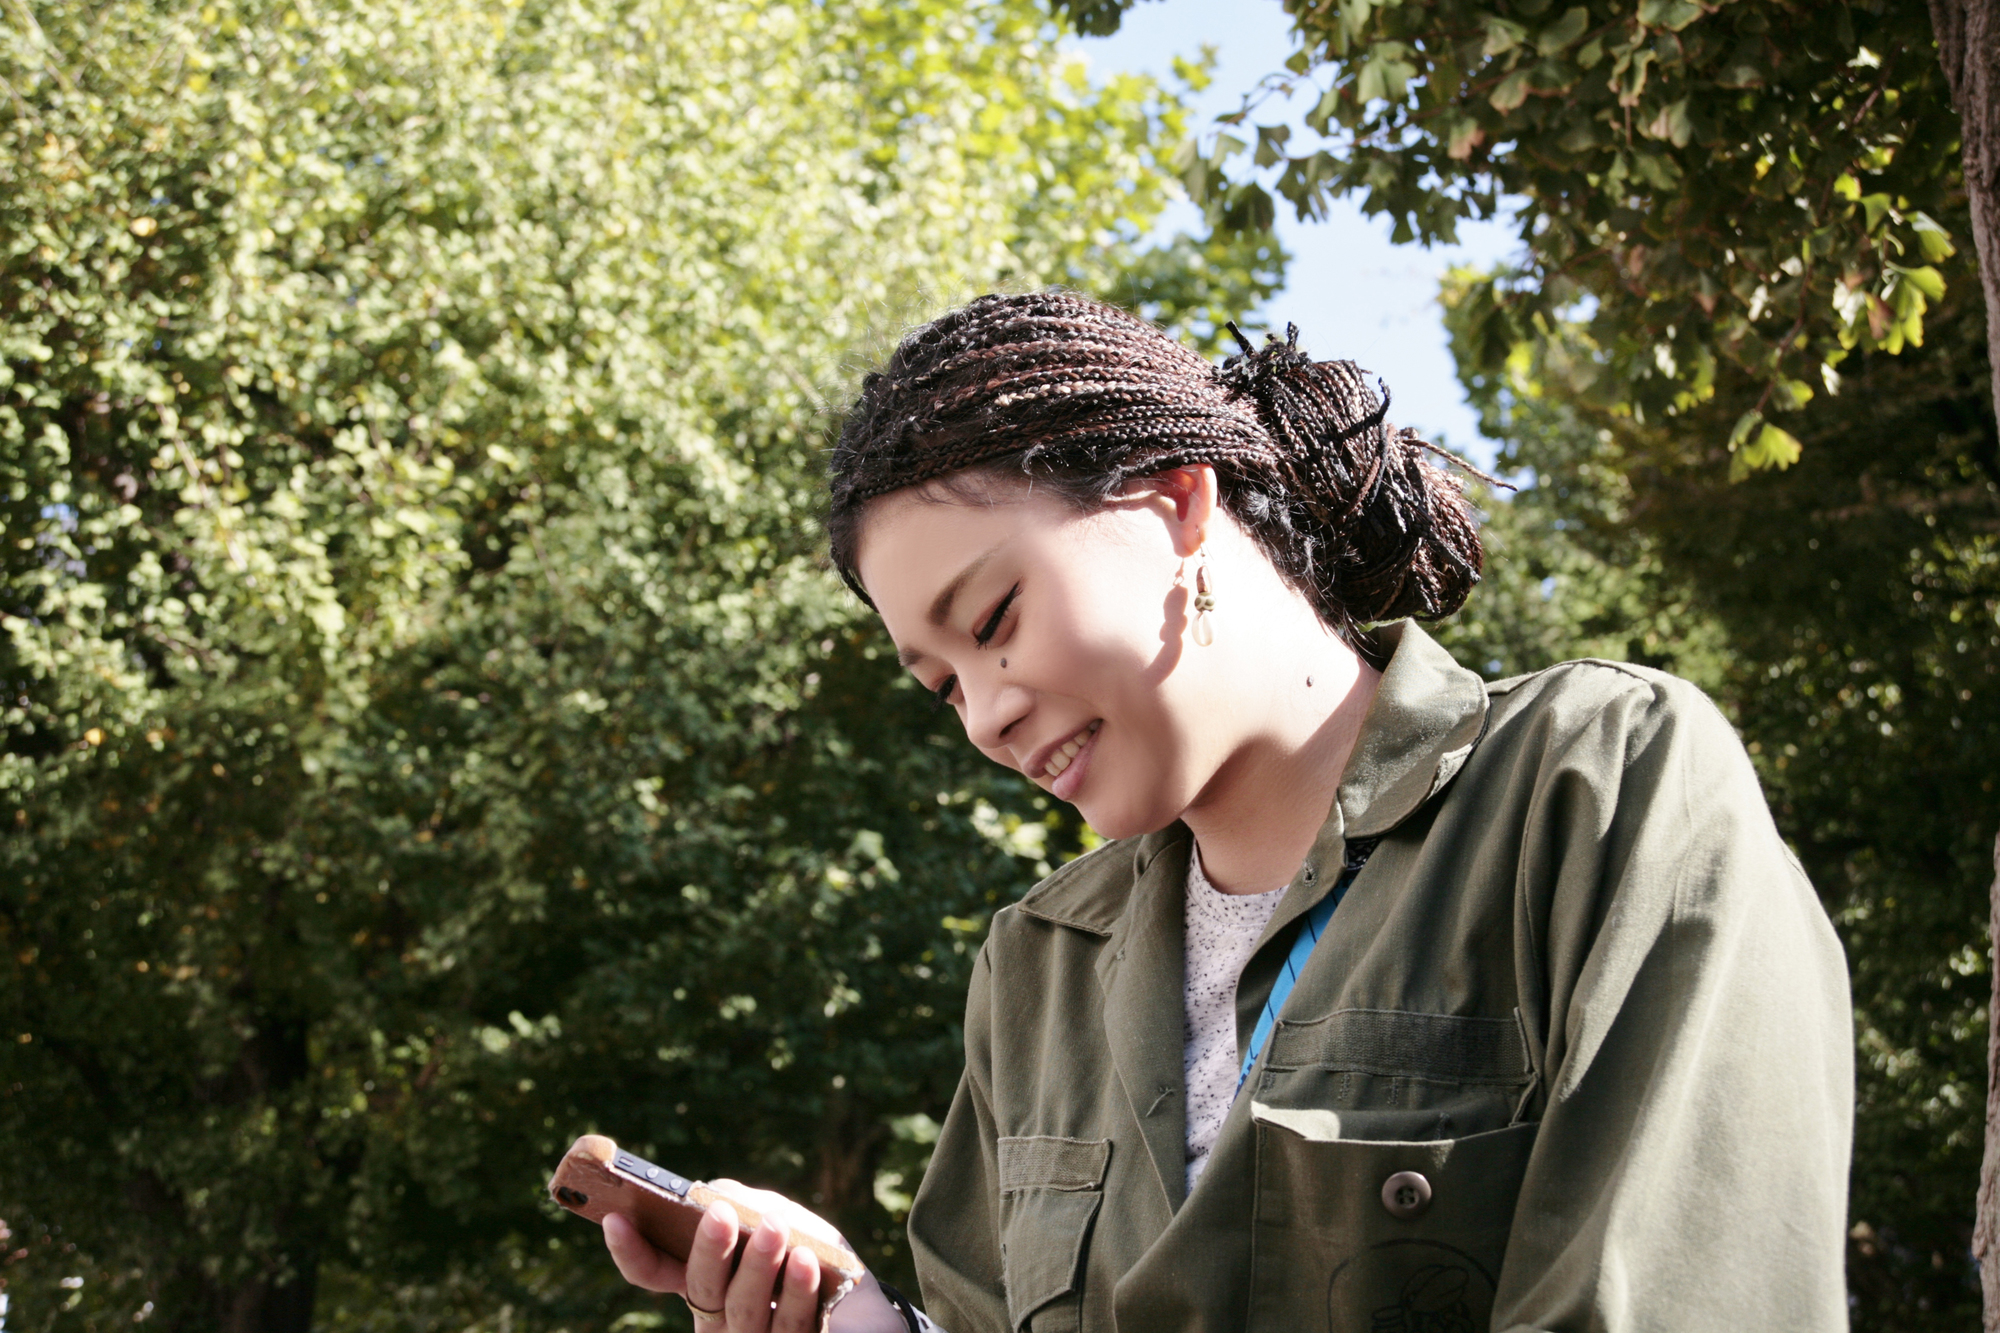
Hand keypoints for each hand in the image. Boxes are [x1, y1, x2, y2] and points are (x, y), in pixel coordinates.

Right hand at [601, 1181, 906, 1332]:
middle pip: (702, 1290)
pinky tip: (807, 1261)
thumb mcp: (778, 1217)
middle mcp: (721, 1316)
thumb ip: (744, 1205)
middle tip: (719, 1214)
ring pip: (742, 1312)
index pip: (656, 1272)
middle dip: (708, 1252)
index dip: (632, 1251)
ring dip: (757, 1267)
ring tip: (773, 1228)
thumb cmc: (810, 1249)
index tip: (616, 1218)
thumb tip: (713, 1196)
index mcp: (707, 1279)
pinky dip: (798, 1292)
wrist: (864, 1299)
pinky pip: (790, 1328)